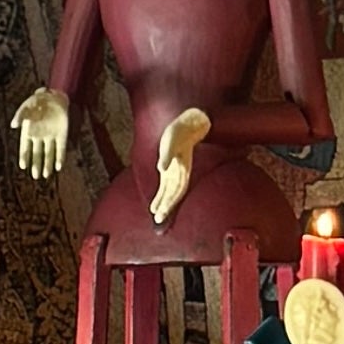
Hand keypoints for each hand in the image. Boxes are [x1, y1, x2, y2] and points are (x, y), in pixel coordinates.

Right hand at [12, 87, 71, 179]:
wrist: (54, 95)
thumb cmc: (38, 100)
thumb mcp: (28, 106)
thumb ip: (20, 115)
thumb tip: (13, 125)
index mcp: (29, 132)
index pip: (25, 148)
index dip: (24, 157)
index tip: (23, 166)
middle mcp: (39, 137)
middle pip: (37, 154)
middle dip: (36, 165)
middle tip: (35, 176)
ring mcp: (51, 137)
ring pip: (49, 154)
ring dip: (47, 164)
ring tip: (46, 175)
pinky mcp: (62, 135)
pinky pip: (60, 149)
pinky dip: (59, 157)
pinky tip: (58, 167)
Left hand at [147, 103, 209, 225]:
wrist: (188, 124)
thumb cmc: (179, 130)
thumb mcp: (171, 139)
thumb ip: (167, 154)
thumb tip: (161, 168)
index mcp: (182, 168)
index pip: (176, 190)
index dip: (170, 202)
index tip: (163, 212)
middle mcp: (180, 172)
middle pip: (174, 194)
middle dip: (167, 207)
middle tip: (159, 220)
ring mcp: (176, 171)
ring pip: (171, 192)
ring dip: (164, 204)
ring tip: (158, 217)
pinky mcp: (171, 169)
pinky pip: (167, 186)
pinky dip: (162, 196)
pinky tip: (155, 205)